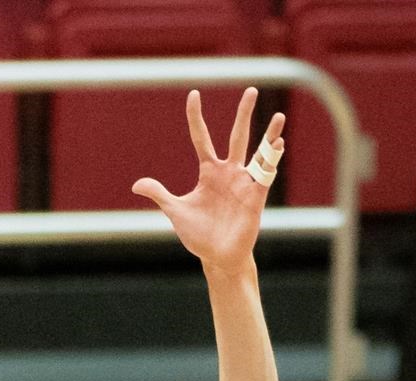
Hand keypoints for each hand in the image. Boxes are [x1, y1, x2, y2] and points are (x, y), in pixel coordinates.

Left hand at [132, 87, 281, 271]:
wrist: (216, 256)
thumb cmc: (198, 234)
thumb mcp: (175, 210)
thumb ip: (160, 194)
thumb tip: (137, 183)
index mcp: (208, 172)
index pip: (201, 138)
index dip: (196, 117)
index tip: (193, 94)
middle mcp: (229, 172)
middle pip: (237, 136)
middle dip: (243, 114)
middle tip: (250, 89)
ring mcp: (244, 182)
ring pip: (258, 152)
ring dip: (269, 134)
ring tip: (278, 115)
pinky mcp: (256, 196)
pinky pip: (265, 174)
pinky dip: (271, 159)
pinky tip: (278, 144)